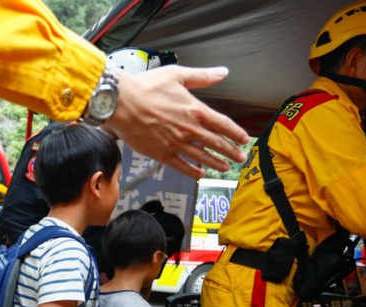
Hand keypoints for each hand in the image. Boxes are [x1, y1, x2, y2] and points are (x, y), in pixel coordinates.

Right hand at [105, 65, 249, 177]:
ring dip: (216, 163)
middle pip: (217, 144)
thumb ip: (202, 76)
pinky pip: (181, 166)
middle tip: (240, 158)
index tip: (244, 139)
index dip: (236, 133)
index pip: (223, 124)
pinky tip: (199, 174)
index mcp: (195, 110)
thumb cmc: (146, 87)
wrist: (121, 102)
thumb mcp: (177, 75)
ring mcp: (176, 143)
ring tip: (225, 167)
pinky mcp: (161, 153)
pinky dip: (192, 171)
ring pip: (202, 157)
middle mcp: (189, 129)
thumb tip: (222, 72)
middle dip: (231, 152)